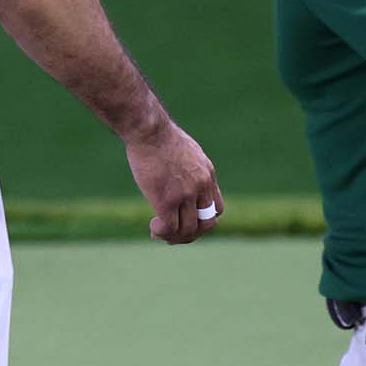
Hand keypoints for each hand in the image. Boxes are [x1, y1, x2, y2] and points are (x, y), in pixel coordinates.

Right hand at [123, 121, 221, 244]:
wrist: (149, 129)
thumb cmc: (160, 135)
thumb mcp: (186, 150)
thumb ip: (189, 167)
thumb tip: (180, 177)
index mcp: (207, 174)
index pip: (216, 208)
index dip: (202, 219)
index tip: (185, 219)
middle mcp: (201, 186)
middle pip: (207, 223)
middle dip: (191, 233)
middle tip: (173, 233)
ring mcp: (185, 194)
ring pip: (188, 230)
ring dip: (174, 237)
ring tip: (158, 232)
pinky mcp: (166, 200)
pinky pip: (170, 228)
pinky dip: (162, 233)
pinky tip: (153, 228)